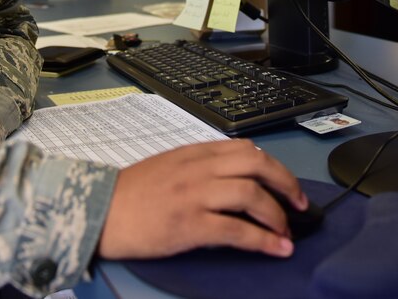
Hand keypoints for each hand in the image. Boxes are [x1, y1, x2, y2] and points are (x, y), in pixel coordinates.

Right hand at [97, 139, 305, 259]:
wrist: (99, 211)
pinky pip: (237, 230)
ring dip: (277, 215)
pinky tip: (275, 248)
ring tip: (286, 232)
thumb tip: (233, 181)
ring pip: (251, 194)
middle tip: (299, 204)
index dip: (273, 165)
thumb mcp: (168, 166)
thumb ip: (198, 167)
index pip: (244, 149)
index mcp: (193, 153)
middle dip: (286, 184)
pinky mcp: (190, 224)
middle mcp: (198, 169)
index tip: (284, 183)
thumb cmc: (130, 193)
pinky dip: (263, 240)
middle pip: (257, 165)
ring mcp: (195, 195)